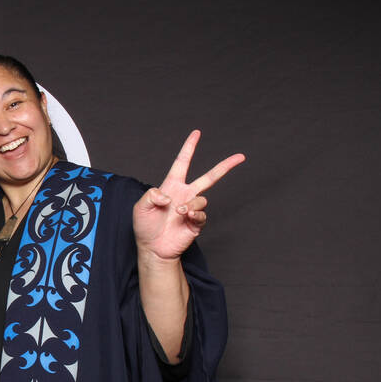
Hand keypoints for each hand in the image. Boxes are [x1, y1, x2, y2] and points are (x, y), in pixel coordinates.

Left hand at [133, 130, 244, 261]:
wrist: (152, 248)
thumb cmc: (144, 226)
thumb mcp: (140, 207)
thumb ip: (152, 195)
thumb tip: (171, 197)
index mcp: (172, 186)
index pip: (182, 162)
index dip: (189, 147)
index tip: (197, 133)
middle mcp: (185, 194)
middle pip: (210, 177)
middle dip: (225, 166)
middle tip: (240, 157)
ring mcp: (192, 209)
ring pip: (202, 199)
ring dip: (192, 205)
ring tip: (179, 213)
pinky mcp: (196, 223)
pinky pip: (202, 215)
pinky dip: (195, 215)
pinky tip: (186, 217)